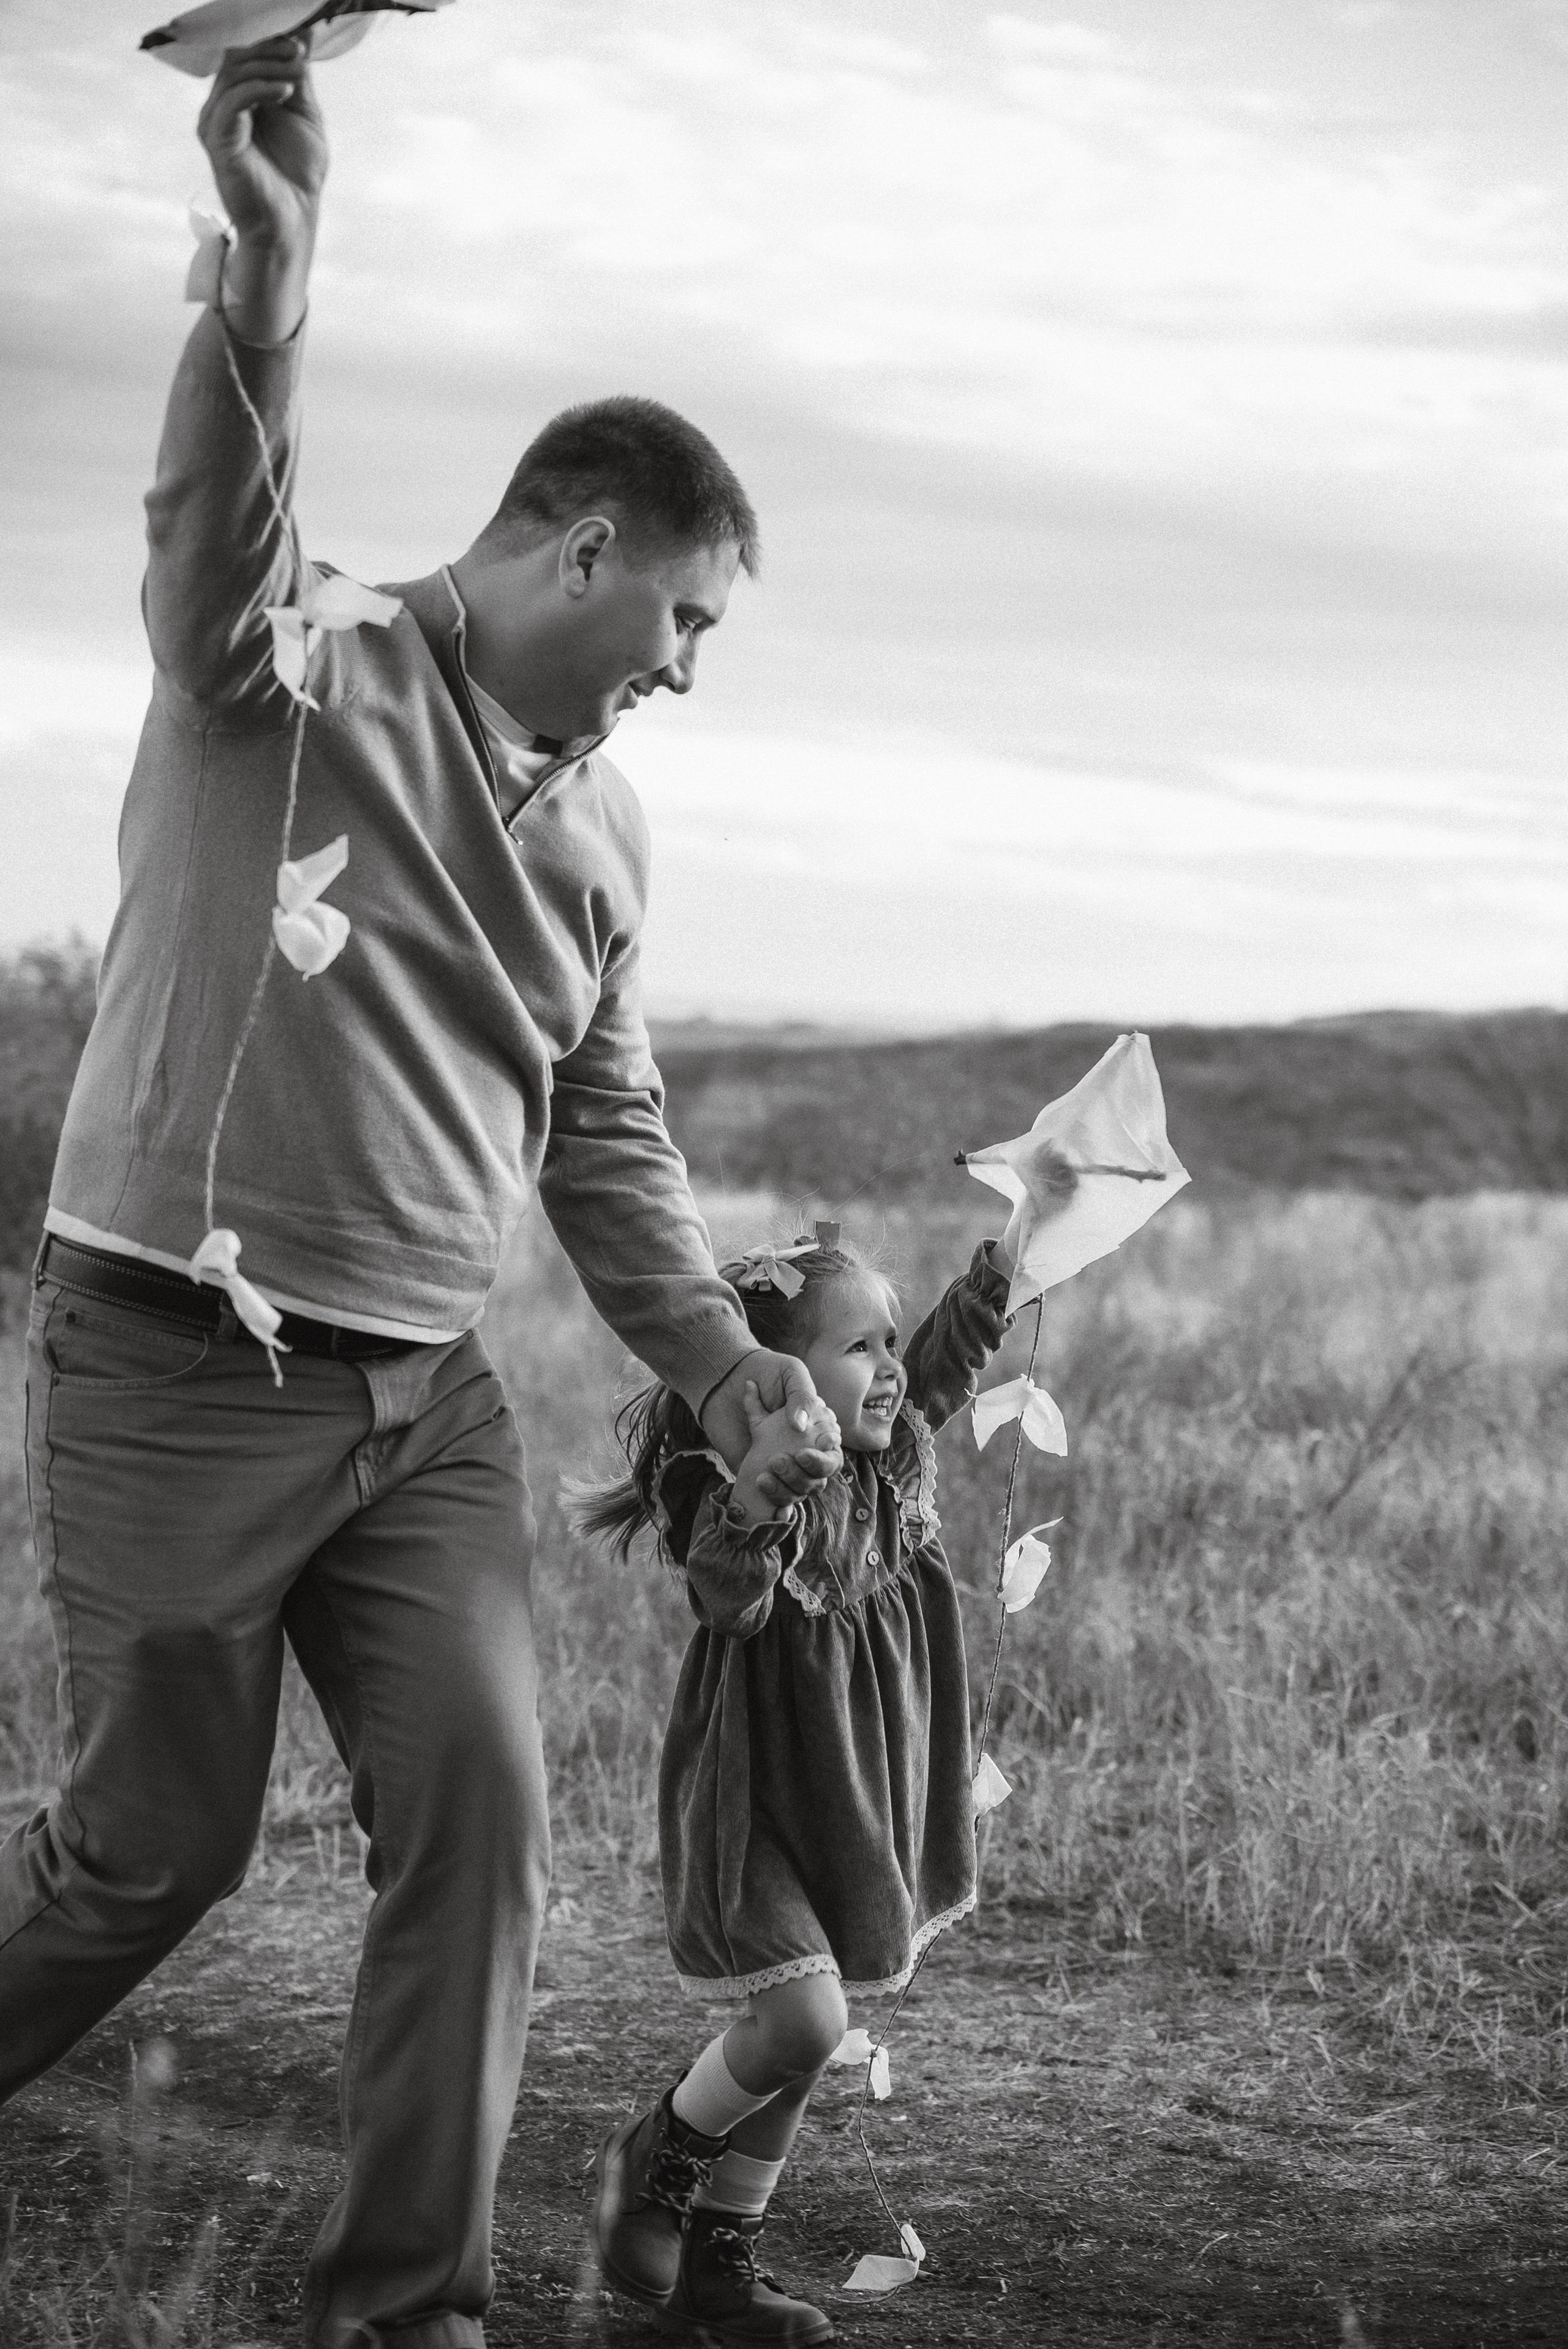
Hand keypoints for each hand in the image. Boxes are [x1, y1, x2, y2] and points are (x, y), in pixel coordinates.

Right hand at [197, 39, 326, 342]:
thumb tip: (302, 33)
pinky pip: (233, 102)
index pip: (244, 52)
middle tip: (298, 50)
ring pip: (234, 74)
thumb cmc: (297, 174)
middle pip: (236, 57)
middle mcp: (222, 105)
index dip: (268, 39)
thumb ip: (299, 76)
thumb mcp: (304, 115)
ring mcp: (216, 122)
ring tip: (297, 73)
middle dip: (269, 48)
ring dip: (269, 66)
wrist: (291, 222)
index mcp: (240, 97)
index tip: (298, 35)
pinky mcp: (217, 140)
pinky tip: (286, 91)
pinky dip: (260, 89)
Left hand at [731, 1384, 842, 1523]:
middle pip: (820, 1473)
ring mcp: (786, 1461)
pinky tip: (762, 1485)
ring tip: (766, 1471)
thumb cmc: (765, 1372)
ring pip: (802, 1488)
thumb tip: (801, 1428)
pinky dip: (774, 1498)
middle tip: (783, 1459)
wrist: (727, 1380)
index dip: (826, 1456)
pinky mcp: (765, 1471)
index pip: (832, 1451)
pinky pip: (778, 1496)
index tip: (812, 1450)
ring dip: (787, 1485)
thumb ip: (801, 1396)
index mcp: (818, 1426)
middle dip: (806, 1470)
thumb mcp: (789, 1373)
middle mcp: (806, 1446)